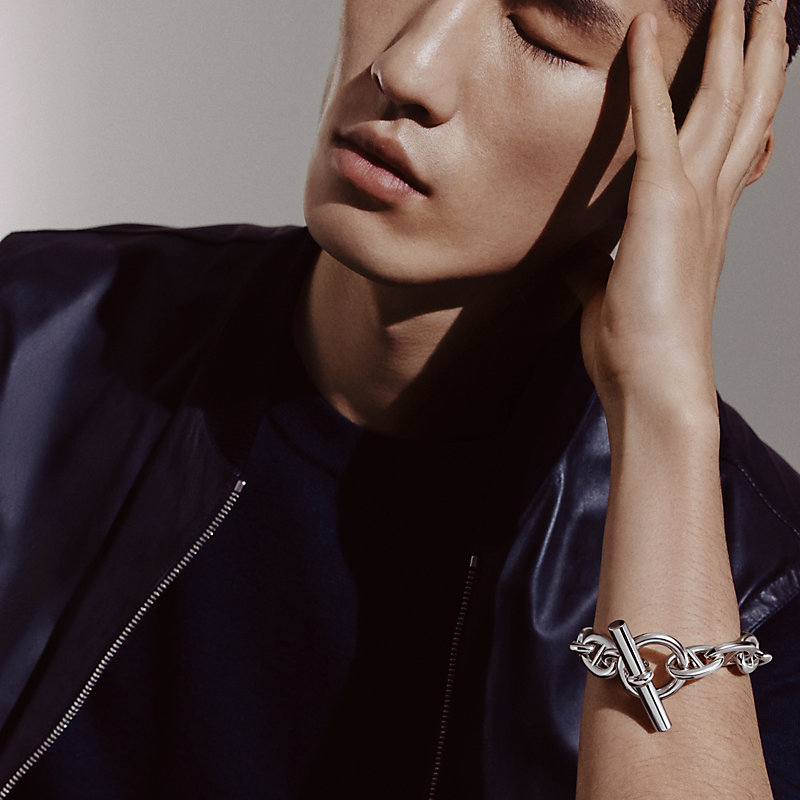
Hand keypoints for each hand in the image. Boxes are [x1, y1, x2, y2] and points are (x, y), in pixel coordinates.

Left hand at [575, 0, 787, 419]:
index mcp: (704, 219)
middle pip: (745, 105)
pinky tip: (641, 29)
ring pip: (726, 99)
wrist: (654, 386)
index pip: (733, 140)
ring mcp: (695, 198)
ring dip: (734, 39)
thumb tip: (584, 256)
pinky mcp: (663, 203)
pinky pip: (656, 121)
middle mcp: (713, 200)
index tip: (751, 51)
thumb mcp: (612, 296)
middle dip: (758, 45)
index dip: (746, 90)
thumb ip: (602, 266)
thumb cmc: (636, 350)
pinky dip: (650, 72)